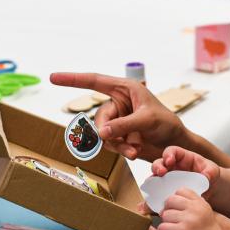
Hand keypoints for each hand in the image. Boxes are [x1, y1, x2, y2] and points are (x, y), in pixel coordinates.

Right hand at [51, 72, 186, 160]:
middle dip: (108, 131)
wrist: (176, 145)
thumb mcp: (148, 121)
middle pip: (98, 116)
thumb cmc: (167, 124)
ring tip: (134, 150)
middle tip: (123, 143)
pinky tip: (134, 152)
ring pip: (102, 133)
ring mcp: (118, 120)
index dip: (73, 79)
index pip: (95, 80)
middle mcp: (119, 102)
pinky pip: (109, 143)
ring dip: (116, 144)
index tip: (53, 77)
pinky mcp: (119, 135)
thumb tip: (101, 133)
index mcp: (125, 89)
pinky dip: (119, 149)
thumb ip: (124, 125)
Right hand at [152, 146, 219, 193]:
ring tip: (154, 188)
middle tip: (161, 173)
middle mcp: (172, 167)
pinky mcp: (165, 192)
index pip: (172, 151)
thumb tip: (206, 177)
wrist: (208, 189)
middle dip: (157, 167)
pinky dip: (153, 198)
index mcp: (182, 157)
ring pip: (154, 178)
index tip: (169, 160)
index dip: (168, 154)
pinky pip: (156, 194)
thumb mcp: (213, 171)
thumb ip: (210, 172)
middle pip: (159, 163)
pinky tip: (152, 202)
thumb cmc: (208, 175)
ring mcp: (167, 180)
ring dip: (152, 183)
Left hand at [158, 189, 224, 229]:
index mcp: (200, 203)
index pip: (181, 191)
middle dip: (168, 210)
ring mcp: (188, 220)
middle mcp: (195, 209)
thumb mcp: (204, 214)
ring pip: (165, 215)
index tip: (178, 210)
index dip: (176, 200)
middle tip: (172, 221)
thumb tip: (169, 201)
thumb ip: (192, 206)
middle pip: (170, 200)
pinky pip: (162, 227)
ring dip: (166, 223)